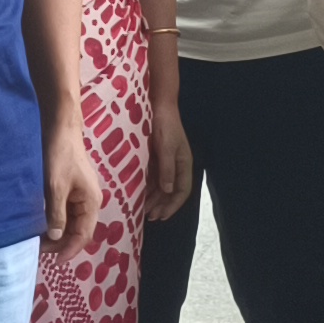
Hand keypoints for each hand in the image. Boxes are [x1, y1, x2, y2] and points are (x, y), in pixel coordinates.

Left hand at [42, 116, 100, 254]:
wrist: (60, 127)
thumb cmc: (60, 155)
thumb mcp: (55, 187)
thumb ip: (57, 214)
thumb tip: (56, 238)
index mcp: (92, 203)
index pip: (83, 235)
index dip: (69, 251)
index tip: (53, 262)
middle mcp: (90, 201)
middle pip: (78, 230)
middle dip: (61, 243)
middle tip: (39, 250)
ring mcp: (81, 194)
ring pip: (71, 221)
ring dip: (57, 232)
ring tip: (38, 240)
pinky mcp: (72, 187)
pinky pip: (66, 210)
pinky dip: (55, 219)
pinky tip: (42, 223)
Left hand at [143, 99, 196, 221]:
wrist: (158, 105)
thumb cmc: (164, 126)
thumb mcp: (166, 147)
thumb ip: (167, 169)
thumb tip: (169, 191)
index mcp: (184, 164)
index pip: (182, 191)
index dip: (173, 205)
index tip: (162, 216)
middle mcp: (177, 165)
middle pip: (172, 191)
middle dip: (162, 205)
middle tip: (150, 217)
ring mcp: (166, 162)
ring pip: (162, 186)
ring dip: (155, 199)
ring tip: (144, 211)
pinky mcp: (156, 157)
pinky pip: (154, 177)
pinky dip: (148, 188)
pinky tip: (139, 194)